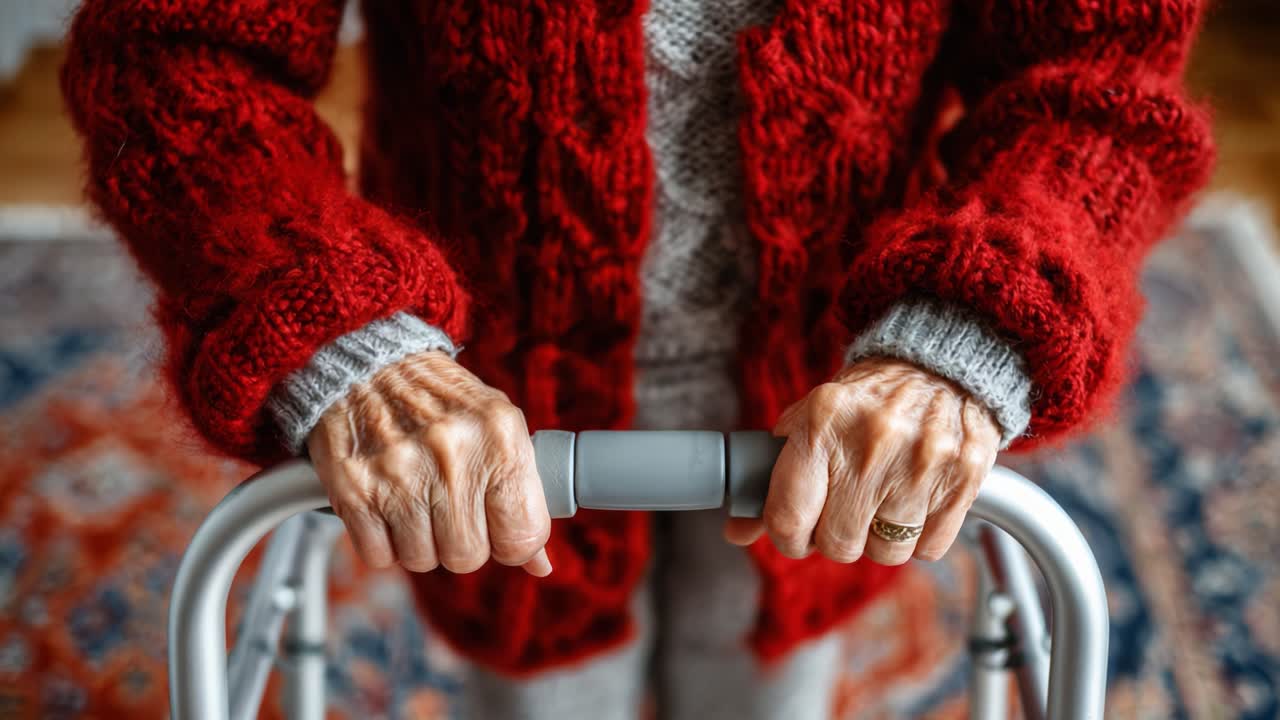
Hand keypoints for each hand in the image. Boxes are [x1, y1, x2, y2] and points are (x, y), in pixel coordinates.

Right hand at [306, 351, 551, 576]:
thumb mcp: (497, 428)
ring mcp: (399, 473)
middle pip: (468, 555)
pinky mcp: (354, 488)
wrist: (369, 366)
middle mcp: (452, 455)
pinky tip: (387, 506)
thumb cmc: (441, 402)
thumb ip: (523, 491)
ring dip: (420, 542)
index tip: (499, 531)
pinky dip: (383, 542)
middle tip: (450, 508)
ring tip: (416, 499)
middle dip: (462, 542)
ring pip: (422, 560)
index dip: (513, 543)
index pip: (522, 535)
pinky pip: (379, 556)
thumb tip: (541, 564)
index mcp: (500, 438)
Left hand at [725, 357, 1000, 565]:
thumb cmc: (866, 402)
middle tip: (844, 510)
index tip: (796, 533)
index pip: (789, 517)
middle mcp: (872, 444)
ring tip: (883, 500)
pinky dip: (920, 535)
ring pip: (886, 552)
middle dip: (836, 536)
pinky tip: (915, 499)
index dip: (788, 537)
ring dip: (880, 538)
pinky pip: (929, 548)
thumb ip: (771, 476)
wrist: (941, 368)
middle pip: (838, 544)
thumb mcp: (809, 421)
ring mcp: (922, 463)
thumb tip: (736, 531)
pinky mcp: (963, 478)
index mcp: (821, 423)